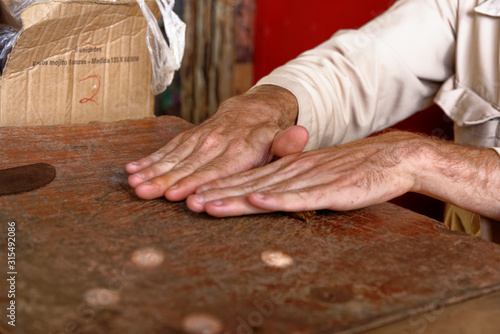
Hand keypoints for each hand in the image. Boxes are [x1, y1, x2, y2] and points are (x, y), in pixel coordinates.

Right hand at [126, 86, 308, 200]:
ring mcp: (200, 138)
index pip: (215, 170)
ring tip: (133, 183)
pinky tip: (132, 168)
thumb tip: (301, 134)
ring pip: (173, 156)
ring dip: (152, 170)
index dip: (197, 183)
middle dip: (165, 180)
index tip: (179, 197)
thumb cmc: (267, 139)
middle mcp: (217, 142)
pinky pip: (167, 147)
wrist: (254, 110)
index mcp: (240, 150)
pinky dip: (150, 158)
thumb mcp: (282, 142)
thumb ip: (287, 145)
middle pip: (188, 165)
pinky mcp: (189, 136)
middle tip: (144, 193)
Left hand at [186, 131, 421, 216]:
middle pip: (249, 185)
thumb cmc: (353, 171)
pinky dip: (277, 199)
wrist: (390, 158)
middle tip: (187, 202)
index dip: (221, 187)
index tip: (194, 195)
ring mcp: (311, 180)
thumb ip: (292, 184)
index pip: (248, 179)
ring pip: (267, 190)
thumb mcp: (316, 175)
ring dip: (236, 198)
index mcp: (289, 169)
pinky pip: (300, 196)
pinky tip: (257, 201)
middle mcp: (294, 172)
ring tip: (207, 204)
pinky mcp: (332, 190)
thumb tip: (266, 194)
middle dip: (217, 195)